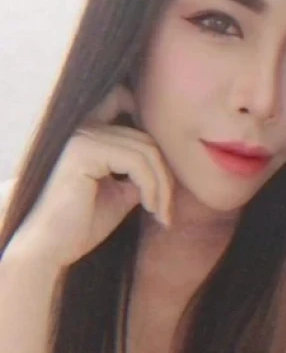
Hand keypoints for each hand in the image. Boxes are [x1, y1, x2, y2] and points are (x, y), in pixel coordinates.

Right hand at [12, 85, 173, 268]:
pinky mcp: (84, 151)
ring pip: (146, 150)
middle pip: (145, 139)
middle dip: (165, 176)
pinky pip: (136, 162)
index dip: (150, 130)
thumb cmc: (81, 225)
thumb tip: (167, 167)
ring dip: (162, 186)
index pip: (124, 103)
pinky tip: (150, 208)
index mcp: (88, 132)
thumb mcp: (120, 193)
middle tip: (167, 211)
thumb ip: (139, 174)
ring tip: (161, 214)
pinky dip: (151, 187)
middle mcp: (83, 127)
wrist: (51, 249)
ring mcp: (82, 136)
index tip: (161, 176)